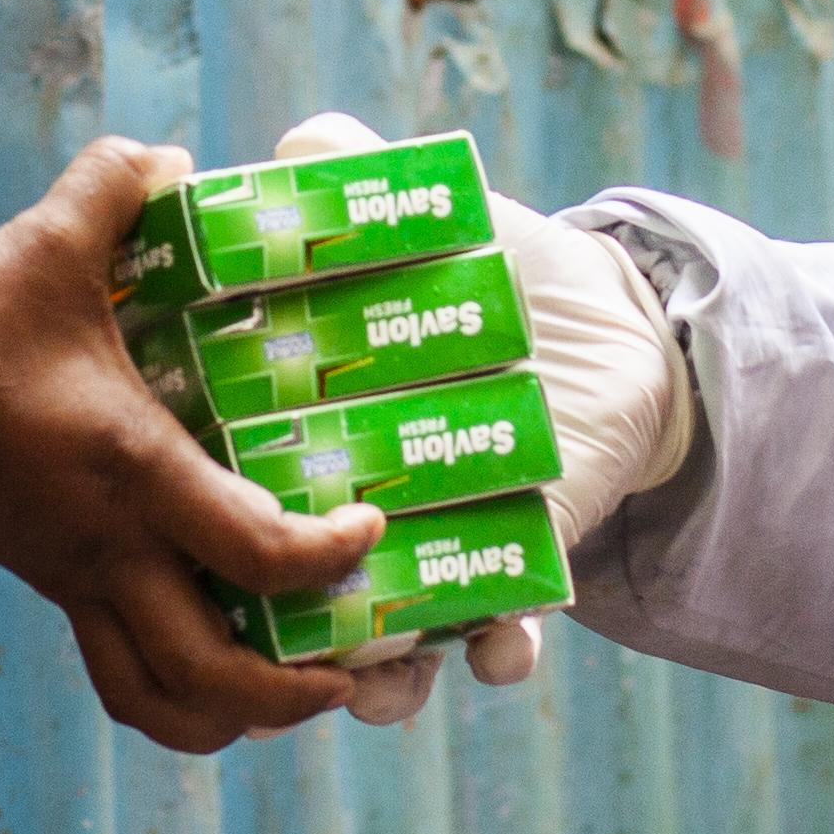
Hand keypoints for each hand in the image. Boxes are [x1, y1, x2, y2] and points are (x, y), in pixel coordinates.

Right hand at [0, 137, 387, 754]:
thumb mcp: (40, 248)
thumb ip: (110, 188)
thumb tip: (170, 156)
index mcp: (135, 473)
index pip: (258, 550)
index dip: (329, 554)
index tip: (369, 526)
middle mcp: (114, 549)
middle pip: (215, 675)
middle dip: (294, 692)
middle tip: (352, 667)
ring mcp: (77, 580)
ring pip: (162, 701)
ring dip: (235, 717)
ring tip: (290, 693)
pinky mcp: (49, 585)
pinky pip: (117, 675)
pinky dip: (171, 697)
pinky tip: (208, 668)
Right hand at [256, 112, 695, 717]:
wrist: (618, 318)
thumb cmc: (492, 267)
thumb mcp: (412, 220)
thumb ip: (346, 170)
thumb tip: (296, 144)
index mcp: (301, 442)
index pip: (230, 511)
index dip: (218, 538)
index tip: (215, 538)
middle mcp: (347, 521)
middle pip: (282, 621)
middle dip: (272, 666)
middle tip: (279, 660)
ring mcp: (428, 558)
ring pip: (378, 661)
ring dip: (372, 689)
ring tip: (372, 688)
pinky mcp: (514, 572)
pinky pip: (498, 638)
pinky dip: (499, 651)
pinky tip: (501, 651)